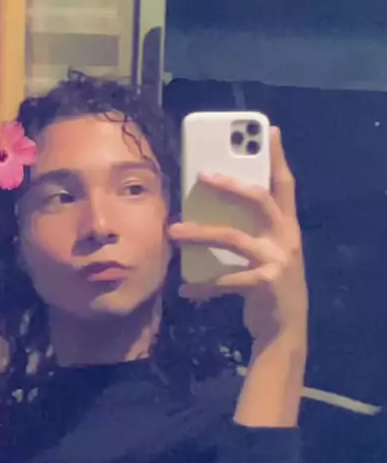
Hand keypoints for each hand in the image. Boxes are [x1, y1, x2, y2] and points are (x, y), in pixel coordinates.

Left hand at [169, 127, 307, 350]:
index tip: (269, 131)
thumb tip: (214, 210)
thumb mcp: (271, 255)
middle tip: (201, 175)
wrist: (286, 332)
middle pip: (258, 200)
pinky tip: (184, 288)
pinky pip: (226, 279)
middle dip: (230, 185)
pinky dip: (202, 284)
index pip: (285, 185)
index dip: (278, 158)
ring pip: (233, 238)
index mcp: (288, 228)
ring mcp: (277, 261)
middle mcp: (286, 239)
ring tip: (174, 232)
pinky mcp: (264, 284)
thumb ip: (254, 233)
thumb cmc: (271, 288)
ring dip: (200, 233)